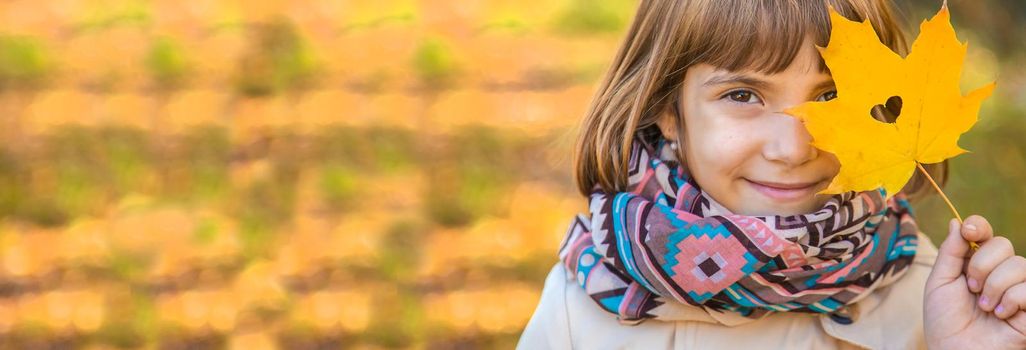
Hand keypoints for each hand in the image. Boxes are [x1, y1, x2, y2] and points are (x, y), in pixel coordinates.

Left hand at [924, 215, 1025, 348]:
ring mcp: (1018, 288)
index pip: (984, 232)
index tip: (969, 231)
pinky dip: (1011, 301)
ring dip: (994, 287)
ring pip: (1018, 264)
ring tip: (984, 307)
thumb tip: (957, 222)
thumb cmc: (945, 321)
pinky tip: (1001, 315)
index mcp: (975, 262)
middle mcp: (999, 271)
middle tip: (970, 289)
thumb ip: (950, 252)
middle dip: (980, 265)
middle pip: (1002, 244)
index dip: (978, 226)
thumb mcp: (939, 283)